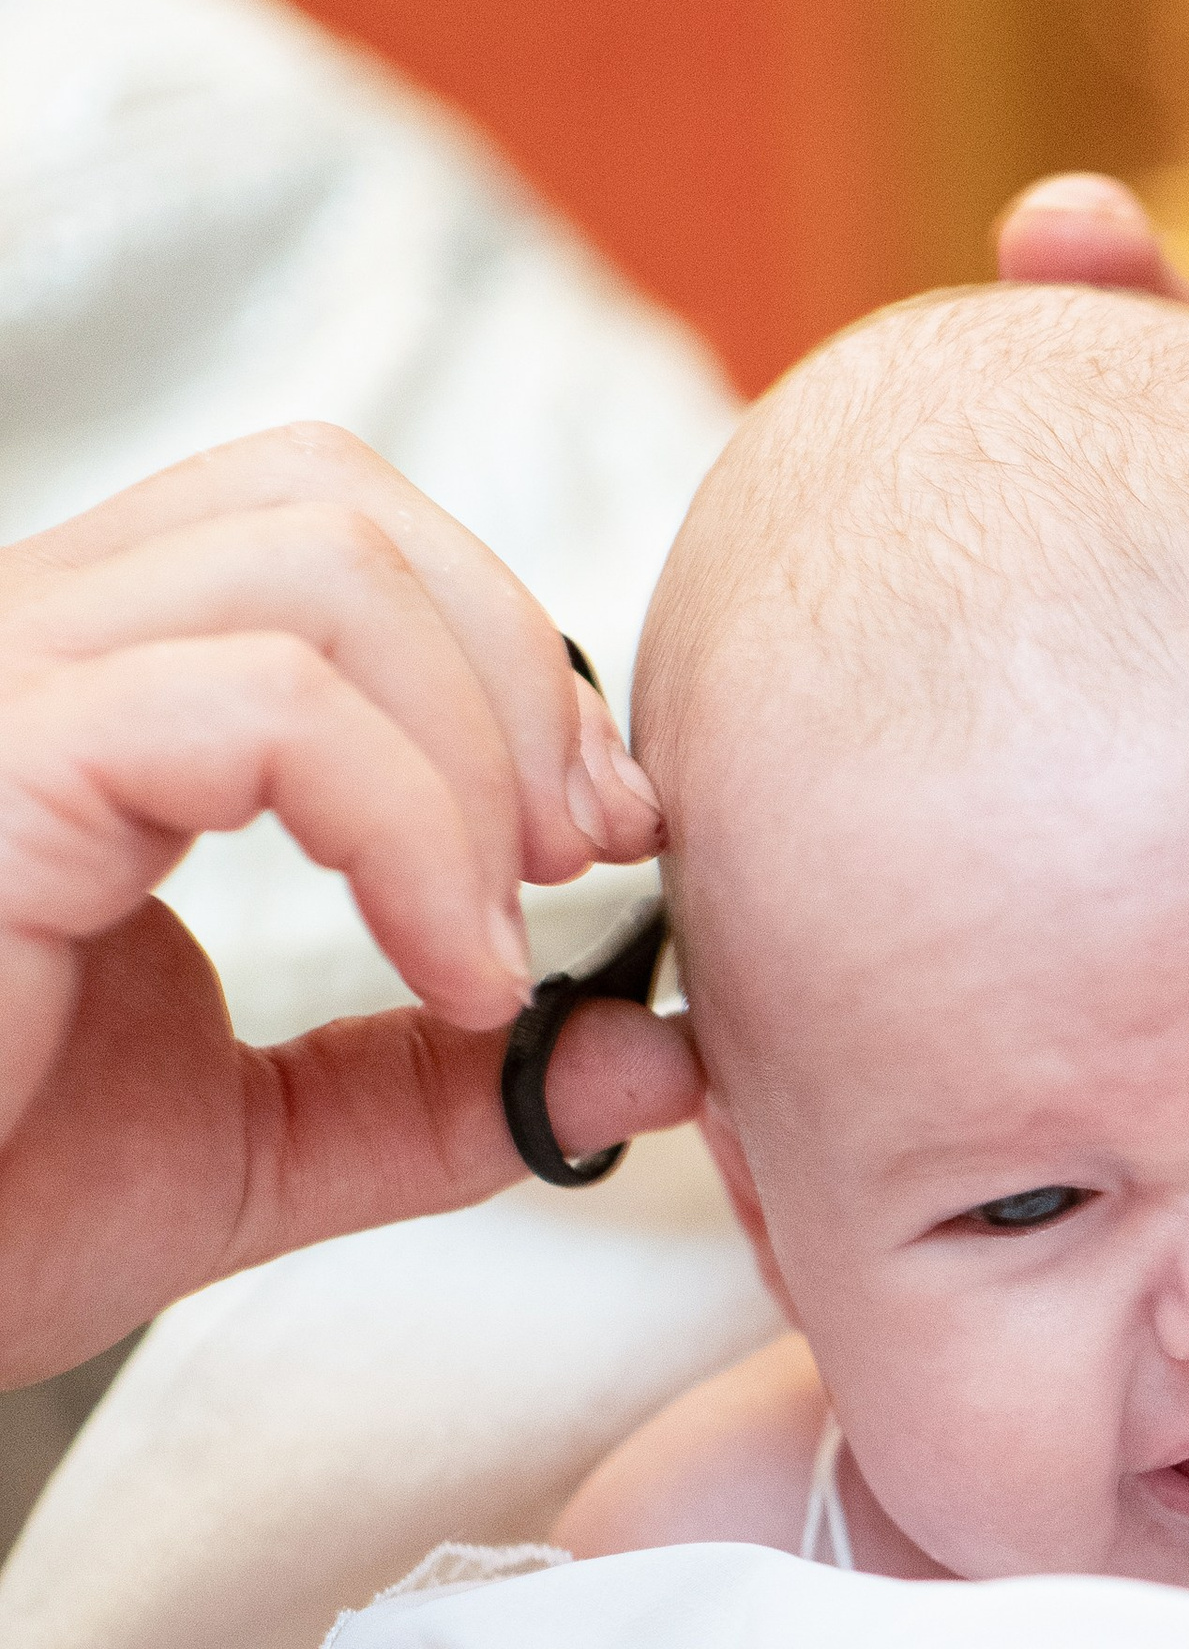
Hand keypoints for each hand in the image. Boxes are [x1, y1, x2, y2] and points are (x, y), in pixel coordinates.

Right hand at [0, 427, 703, 1385]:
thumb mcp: (256, 1149)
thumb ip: (440, 1092)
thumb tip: (664, 1054)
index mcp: (80, 693)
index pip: (318, 525)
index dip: (498, 646)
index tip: (597, 833)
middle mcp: (21, 645)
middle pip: (333, 499)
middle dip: (516, 668)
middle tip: (588, 860)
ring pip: (319, 560)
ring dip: (480, 743)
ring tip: (496, 938)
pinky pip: (263, 705)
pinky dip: (415, 828)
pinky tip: (451, 971)